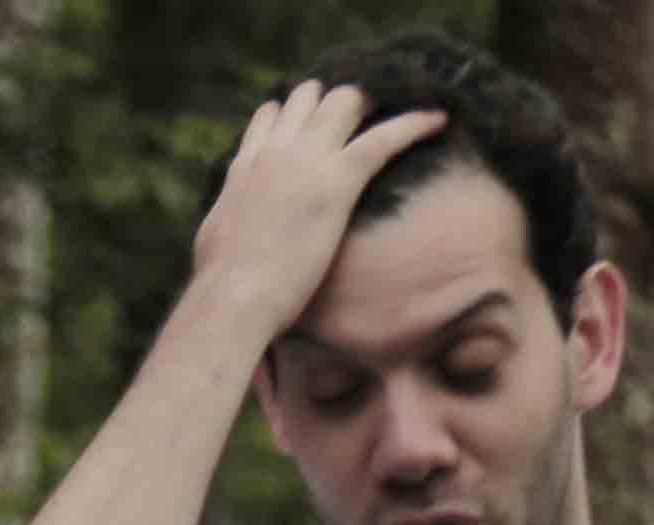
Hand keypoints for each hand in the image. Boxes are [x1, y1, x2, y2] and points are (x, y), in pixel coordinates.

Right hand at [190, 80, 453, 337]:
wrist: (231, 298)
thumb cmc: (219, 288)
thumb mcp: (215, 242)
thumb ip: (228, 221)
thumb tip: (224, 234)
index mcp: (245, 167)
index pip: (271, 116)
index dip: (296, 112)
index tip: (316, 121)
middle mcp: (276, 152)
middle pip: (311, 97)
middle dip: (336, 101)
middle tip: (364, 117)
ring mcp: (306, 162)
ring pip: (346, 102)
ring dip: (371, 104)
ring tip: (398, 111)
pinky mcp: (336, 181)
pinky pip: (384, 137)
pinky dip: (414, 123)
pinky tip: (438, 119)